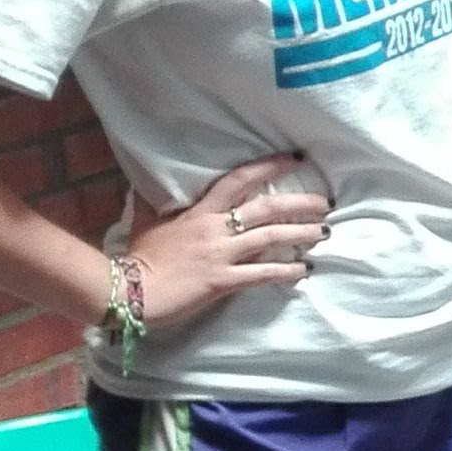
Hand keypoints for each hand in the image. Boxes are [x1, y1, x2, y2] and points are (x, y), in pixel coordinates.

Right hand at [125, 156, 329, 327]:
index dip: (268, 167)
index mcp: (199, 211)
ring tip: (325, 231)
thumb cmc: (139, 257)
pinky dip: (286, 271)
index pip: (238, 180)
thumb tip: (143, 184)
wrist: (126, 291)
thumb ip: (152, 203)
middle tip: (325, 203)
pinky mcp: (223, 281)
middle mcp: (215, 228)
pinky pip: (262, 273)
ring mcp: (221, 254)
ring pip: (271, 237)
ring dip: (302, 233)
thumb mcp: (146, 223)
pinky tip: (304, 269)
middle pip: (267, 208)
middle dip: (300, 203)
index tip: (294, 159)